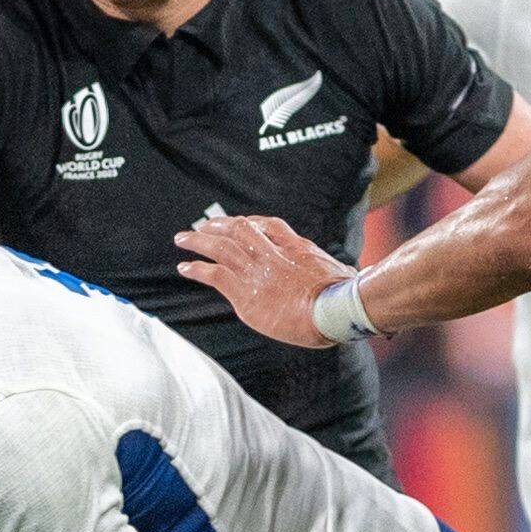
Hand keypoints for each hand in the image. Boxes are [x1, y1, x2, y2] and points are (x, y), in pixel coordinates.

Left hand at [173, 212, 352, 348]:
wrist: (334, 309)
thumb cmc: (345, 298)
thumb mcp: (343, 274)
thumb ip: (336, 272)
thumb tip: (348, 276)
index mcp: (297, 247)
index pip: (270, 226)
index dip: (251, 222)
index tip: (240, 222)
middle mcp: (274, 253)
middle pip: (240, 228)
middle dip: (218, 225)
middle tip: (202, 225)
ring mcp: (257, 270)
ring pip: (220, 246)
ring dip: (198, 240)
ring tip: (182, 238)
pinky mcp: (244, 291)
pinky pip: (212, 273)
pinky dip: (196, 268)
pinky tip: (183, 268)